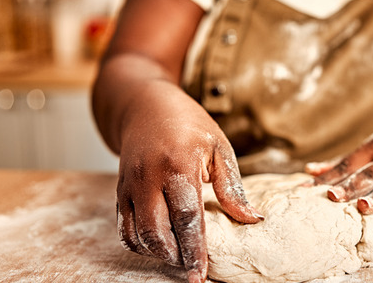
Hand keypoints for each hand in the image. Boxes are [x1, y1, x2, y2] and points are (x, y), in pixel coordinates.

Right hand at [115, 90, 262, 281]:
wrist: (145, 105)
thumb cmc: (189, 125)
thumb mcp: (218, 147)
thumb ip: (233, 186)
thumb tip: (252, 219)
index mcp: (178, 164)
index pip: (187, 217)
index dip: (195, 249)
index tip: (202, 274)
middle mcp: (149, 177)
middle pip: (159, 232)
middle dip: (176, 257)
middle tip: (194, 269)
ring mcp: (130, 185)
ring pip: (138, 234)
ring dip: (159, 253)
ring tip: (181, 257)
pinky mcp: (120, 191)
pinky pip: (125, 228)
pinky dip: (140, 244)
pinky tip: (161, 246)